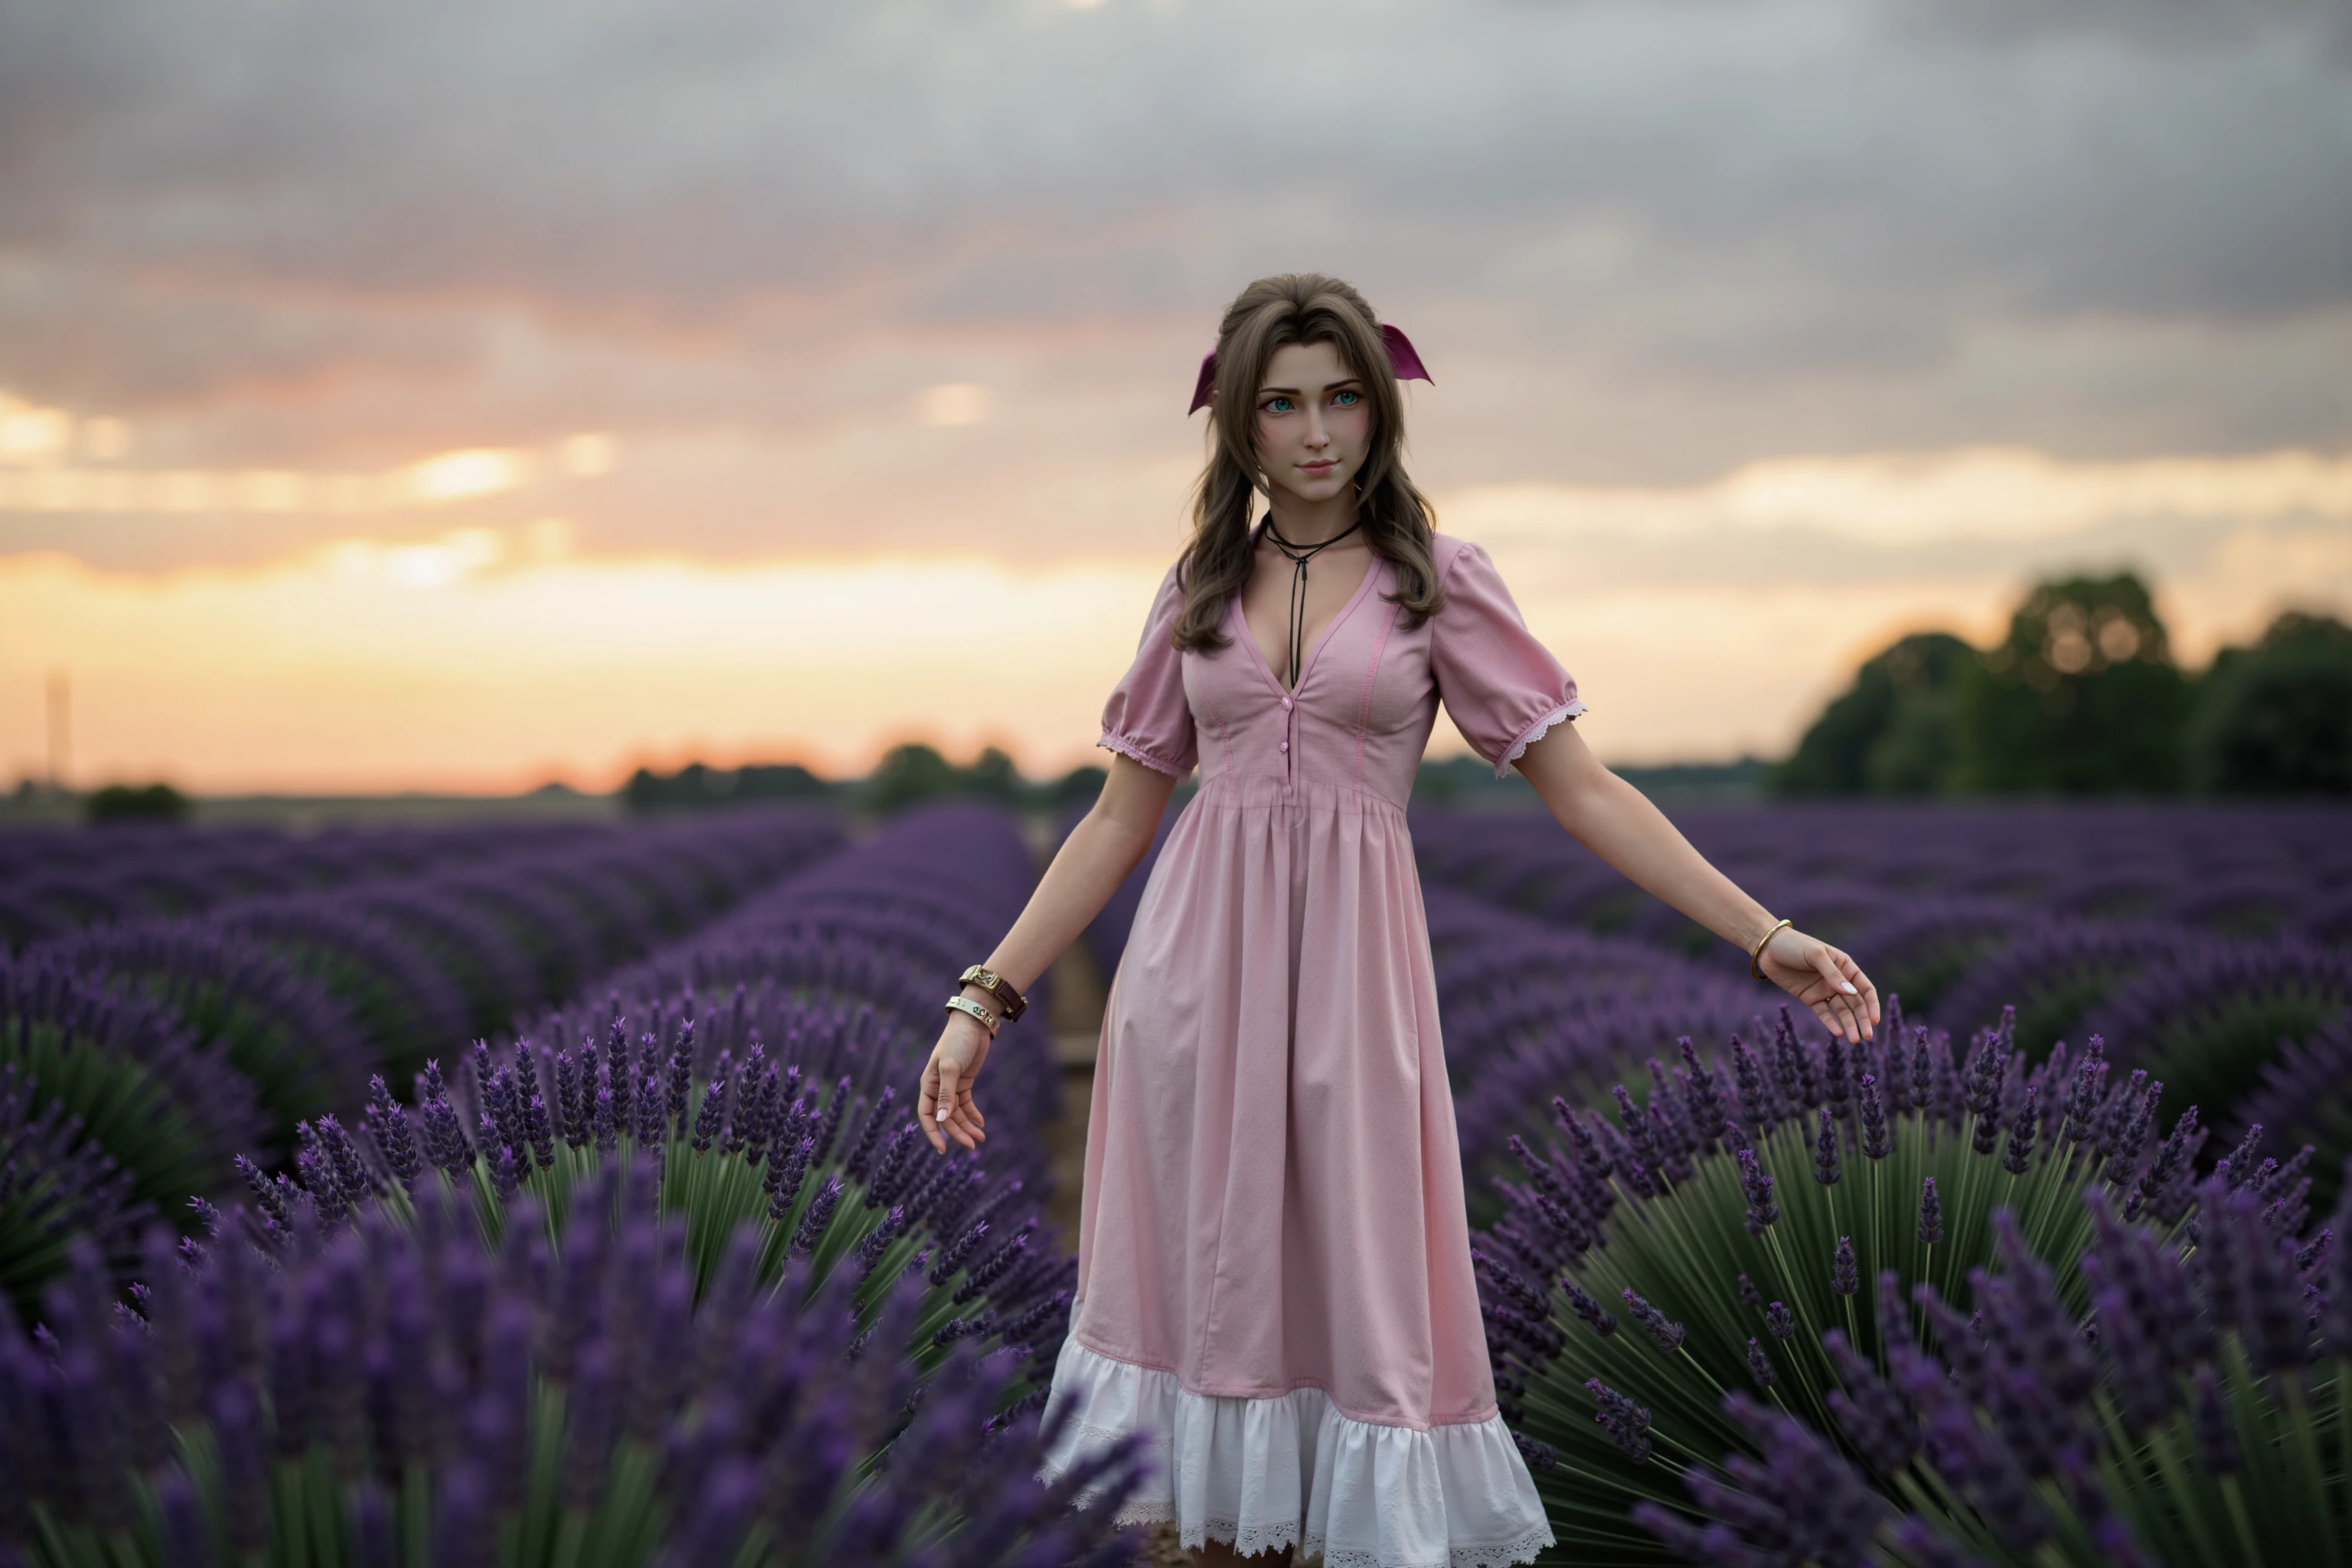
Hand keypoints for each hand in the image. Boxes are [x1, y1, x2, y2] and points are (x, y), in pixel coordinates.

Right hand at [920, 1007, 992, 1152]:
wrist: (973, 1023)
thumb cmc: (956, 1042)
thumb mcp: (950, 1067)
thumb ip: (946, 1094)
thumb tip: (942, 1119)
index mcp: (928, 1085)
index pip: (926, 1115)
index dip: (933, 1133)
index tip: (943, 1150)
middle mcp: (937, 1088)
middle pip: (945, 1118)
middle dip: (957, 1133)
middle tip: (972, 1146)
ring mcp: (951, 1086)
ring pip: (957, 1113)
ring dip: (968, 1126)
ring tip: (981, 1138)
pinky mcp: (964, 1082)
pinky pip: (966, 1104)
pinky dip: (973, 1114)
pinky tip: (981, 1124)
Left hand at [1758, 926, 1880, 1043]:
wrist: (1768, 947)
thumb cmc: (1795, 945)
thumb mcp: (1816, 955)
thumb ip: (1833, 974)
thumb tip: (1851, 993)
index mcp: (1845, 966)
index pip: (1865, 988)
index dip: (1872, 1004)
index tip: (1875, 1020)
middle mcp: (1838, 980)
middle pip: (1856, 1003)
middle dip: (1863, 1020)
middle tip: (1868, 1037)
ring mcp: (1824, 990)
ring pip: (1841, 1011)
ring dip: (1849, 1025)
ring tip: (1855, 1040)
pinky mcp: (1810, 997)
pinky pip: (1823, 1013)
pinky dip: (1831, 1023)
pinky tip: (1838, 1033)